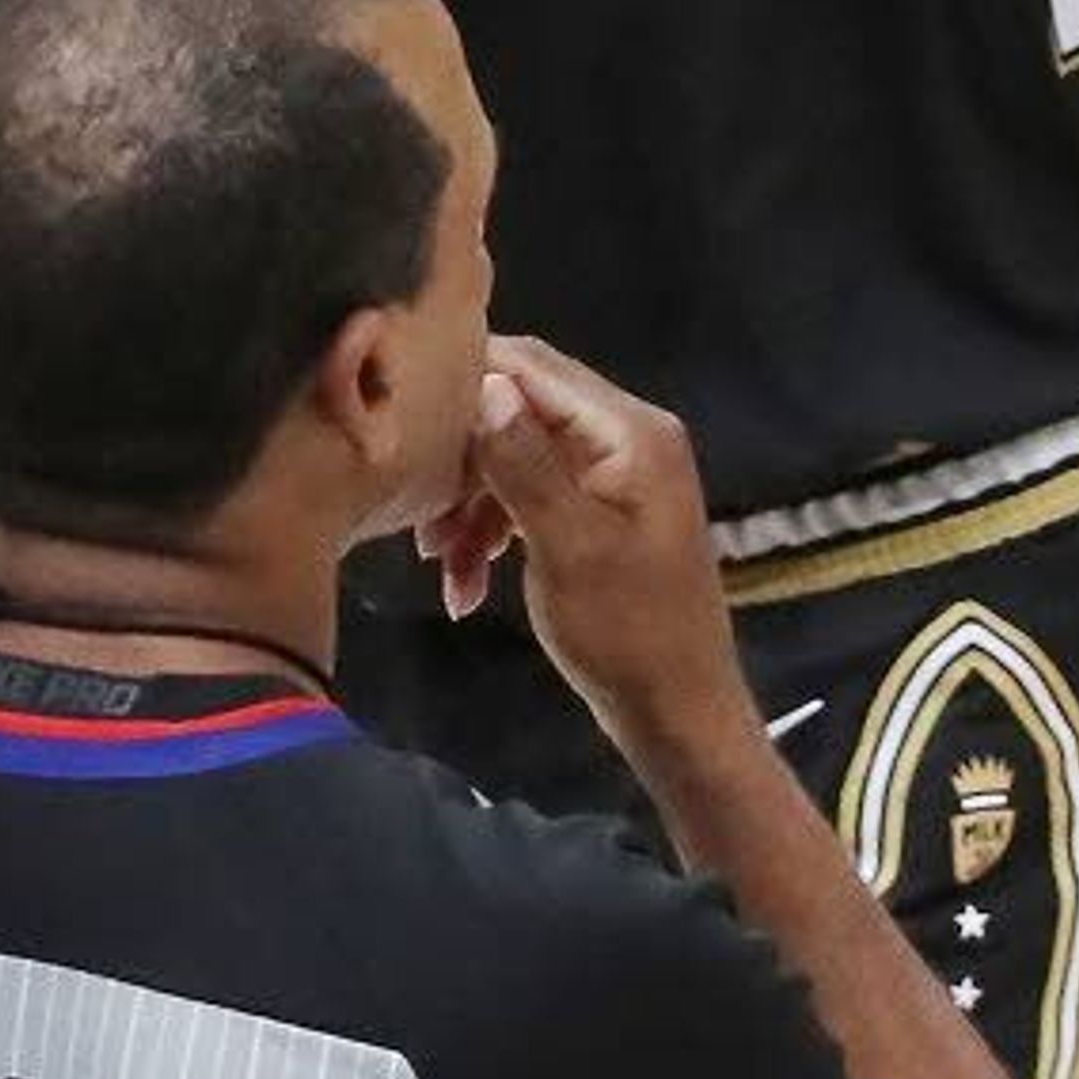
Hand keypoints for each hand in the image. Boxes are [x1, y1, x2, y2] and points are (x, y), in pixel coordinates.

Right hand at [447, 332, 751, 755]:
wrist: (677, 713)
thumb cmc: (628, 632)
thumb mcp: (567, 546)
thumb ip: (525, 462)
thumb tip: (483, 382)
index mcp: (628, 430)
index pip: (532, 365)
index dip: (464, 378)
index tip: (401, 412)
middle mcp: (624, 436)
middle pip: (517, 411)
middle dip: (462, 460)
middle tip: (416, 515)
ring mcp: (612, 475)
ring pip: (514, 460)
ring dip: (470, 507)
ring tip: (436, 562)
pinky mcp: (597, 512)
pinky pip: (529, 499)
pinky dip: (493, 533)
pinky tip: (465, 586)